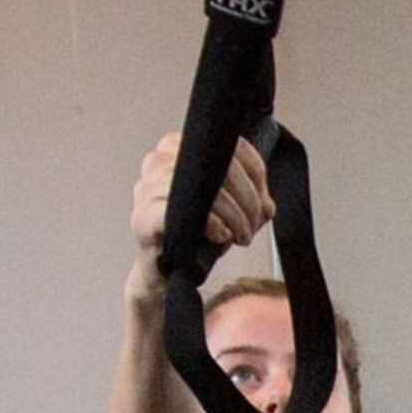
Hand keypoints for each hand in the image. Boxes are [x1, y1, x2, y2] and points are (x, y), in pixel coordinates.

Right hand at [131, 130, 268, 265]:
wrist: (164, 265)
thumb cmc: (194, 229)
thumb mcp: (228, 206)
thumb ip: (250, 196)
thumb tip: (267, 207)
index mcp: (179, 147)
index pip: (229, 147)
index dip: (256, 174)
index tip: (264, 200)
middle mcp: (159, 160)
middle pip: (222, 168)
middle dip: (250, 200)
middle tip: (255, 224)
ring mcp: (147, 188)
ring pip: (206, 192)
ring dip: (235, 217)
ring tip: (242, 236)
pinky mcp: (144, 216)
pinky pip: (185, 213)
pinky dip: (212, 225)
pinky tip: (221, 236)